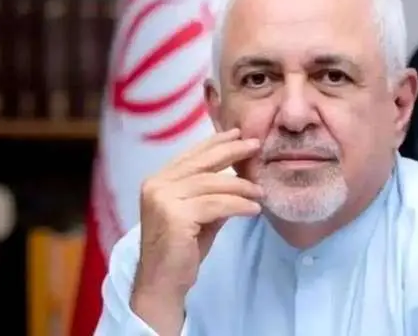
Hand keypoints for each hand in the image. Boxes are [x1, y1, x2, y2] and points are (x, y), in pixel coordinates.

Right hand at [130, 128, 262, 334]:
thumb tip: (240, 177)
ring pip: (212, 184)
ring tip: (261, 190)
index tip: (238, 134)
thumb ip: (213, 195)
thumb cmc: (181, 250)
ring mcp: (163, 199)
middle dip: (232, 151)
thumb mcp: (199, 215)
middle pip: (202, 162)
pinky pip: (216, 204)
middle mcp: (156, 185)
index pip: (191, 155)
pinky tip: (253, 209)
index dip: (215, 143)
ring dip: (241, 186)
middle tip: (256, 145)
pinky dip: (239, 205)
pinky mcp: (175, 216)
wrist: (162, 283)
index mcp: (158, 181)